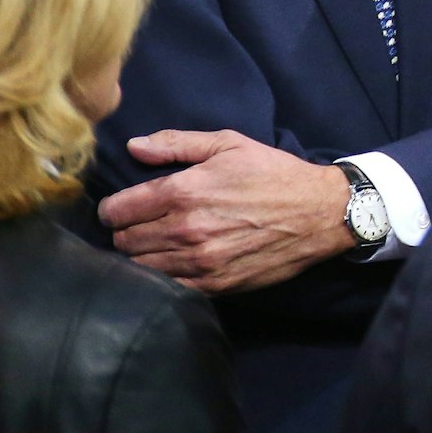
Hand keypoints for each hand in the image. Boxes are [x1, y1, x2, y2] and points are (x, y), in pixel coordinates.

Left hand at [99, 130, 353, 292]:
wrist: (319, 213)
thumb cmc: (273, 174)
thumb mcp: (229, 144)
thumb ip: (176, 143)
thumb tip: (132, 146)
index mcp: (185, 190)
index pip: (118, 209)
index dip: (112, 209)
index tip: (120, 208)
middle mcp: (186, 228)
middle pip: (124, 241)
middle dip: (125, 232)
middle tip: (140, 226)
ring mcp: (199, 261)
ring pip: (140, 268)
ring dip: (140, 257)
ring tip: (153, 246)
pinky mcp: (214, 285)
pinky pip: (166, 288)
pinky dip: (159, 279)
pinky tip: (170, 265)